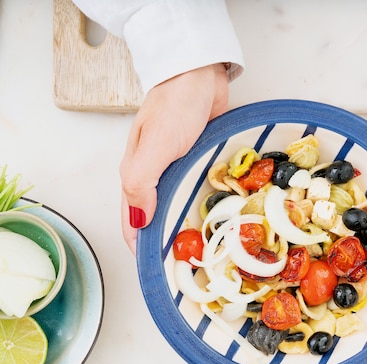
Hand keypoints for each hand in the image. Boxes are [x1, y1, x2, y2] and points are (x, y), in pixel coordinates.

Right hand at [119, 64, 228, 253]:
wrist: (197, 72)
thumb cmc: (174, 106)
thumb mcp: (154, 147)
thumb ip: (143, 184)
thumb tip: (138, 223)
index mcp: (136, 174)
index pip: (133, 221)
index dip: (142, 248)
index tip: (157, 273)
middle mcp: (155, 173)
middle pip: (155, 216)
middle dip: (167, 241)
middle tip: (189, 268)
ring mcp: (177, 165)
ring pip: (177, 203)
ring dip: (187, 224)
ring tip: (207, 251)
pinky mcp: (197, 157)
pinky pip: (198, 187)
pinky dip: (204, 204)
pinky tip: (219, 217)